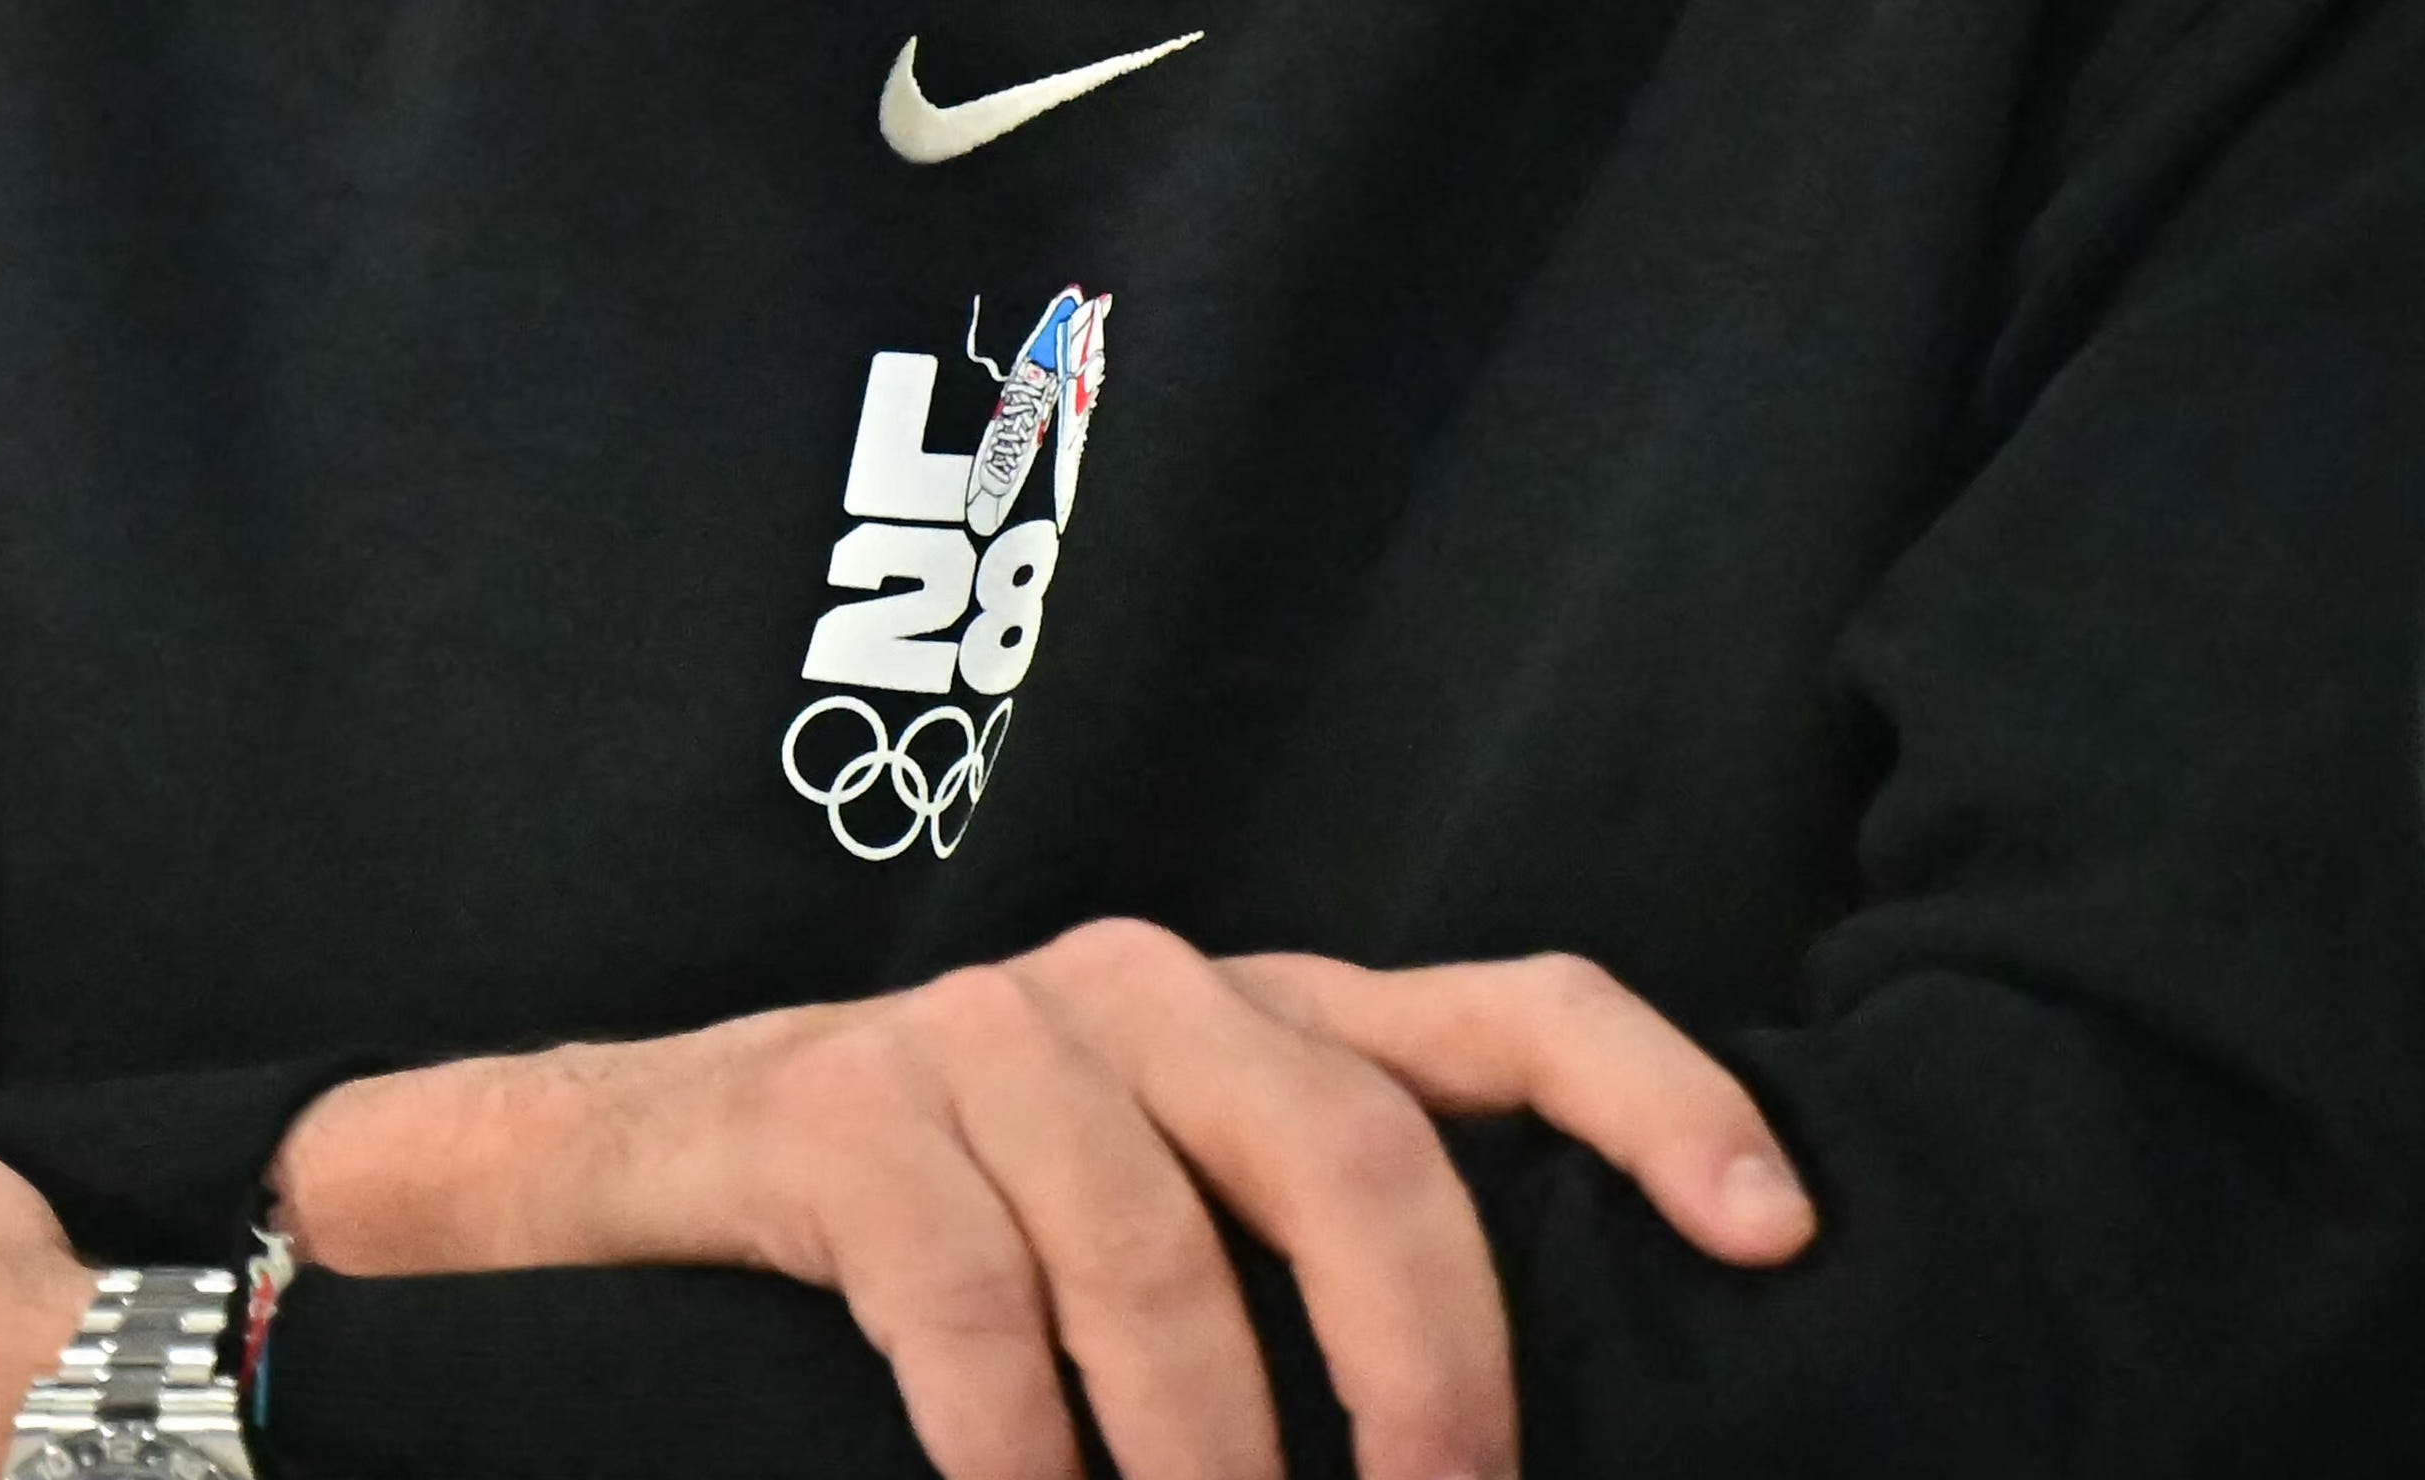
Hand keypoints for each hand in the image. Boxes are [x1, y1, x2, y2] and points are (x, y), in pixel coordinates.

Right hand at [268, 925, 1810, 1479]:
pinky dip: (1019, 1453)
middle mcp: (1148, 992)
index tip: (1778, 1236)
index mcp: (1266, 1018)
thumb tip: (1513, 1465)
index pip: (1508, 1011)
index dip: (1656, 1100)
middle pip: (1351, 1143)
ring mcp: (984, 1035)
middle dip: (1428, 1362)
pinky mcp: (839, 1116)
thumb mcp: (1168, 1236)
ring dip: (1208, 1459)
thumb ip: (1321, 1295)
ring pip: (1155, 1253)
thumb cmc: (965, 1244)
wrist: (646, 1176)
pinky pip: (962, 1301)